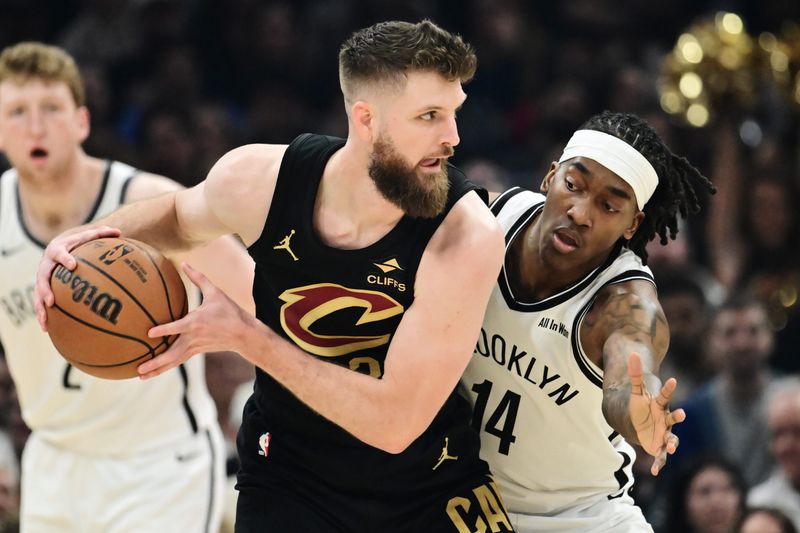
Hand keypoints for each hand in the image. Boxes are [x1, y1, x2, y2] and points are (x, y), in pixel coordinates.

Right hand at [34, 225, 120, 330]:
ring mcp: (42, 277)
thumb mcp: (86, 237)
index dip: (65, 258)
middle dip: (46, 289)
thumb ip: (101, 234)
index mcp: (58, 250)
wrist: (57, 248)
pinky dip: (43, 315)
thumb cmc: (77, 243)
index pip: (60, 253)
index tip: (73, 265)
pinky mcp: (42, 288)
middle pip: (42, 277)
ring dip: (40, 307)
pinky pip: (40, 302)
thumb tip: (119, 231)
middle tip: (51, 300)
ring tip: (45, 320)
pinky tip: (47, 328)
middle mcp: (46, 265)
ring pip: (38, 293)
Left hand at [138, 263, 253, 378]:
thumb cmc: (229, 311)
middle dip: (155, 362)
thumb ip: (198, 278)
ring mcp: (194, 347)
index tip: (149, 333)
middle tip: (139, 369)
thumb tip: (184, 263)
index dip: (164, 330)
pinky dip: (165, 367)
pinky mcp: (195, 351)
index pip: (178, 327)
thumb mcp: (215, 292)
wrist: (244, 334)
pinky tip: (153, 371)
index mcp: (197, 322)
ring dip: (157, 369)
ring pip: (173, 361)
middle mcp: (194, 338)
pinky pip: (177, 360)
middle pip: (172, 353)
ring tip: (140, 375)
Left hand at [627, 352, 684, 475]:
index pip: (665, 395)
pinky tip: (655, 472)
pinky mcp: (658, 447)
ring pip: (671, 440)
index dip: (668, 388)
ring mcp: (663, 434)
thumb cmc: (641, 407)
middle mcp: (665, 420)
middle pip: (673, 419)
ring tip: (670, 448)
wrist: (640, 424)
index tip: (672, 380)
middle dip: (677, 418)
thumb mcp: (635, 391)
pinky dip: (659, 463)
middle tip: (682, 414)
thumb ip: (634, 374)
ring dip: (671, 444)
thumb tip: (631, 354)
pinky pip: (660, 457)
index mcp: (659, 405)